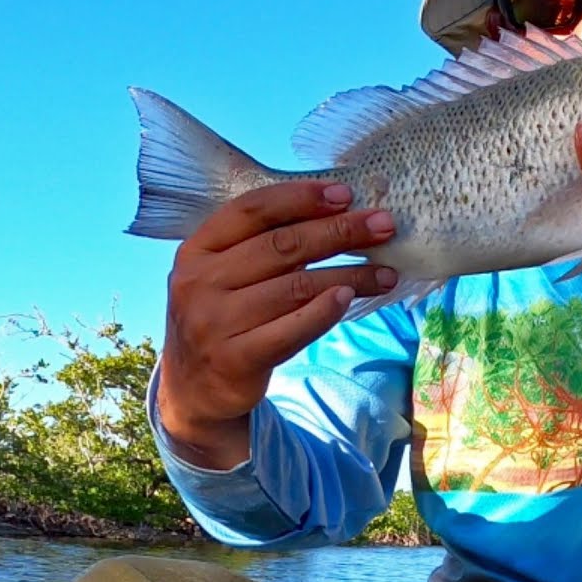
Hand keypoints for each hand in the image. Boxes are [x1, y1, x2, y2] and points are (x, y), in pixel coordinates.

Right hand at [155, 181, 397, 468]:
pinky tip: (350, 298)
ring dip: (349, 275)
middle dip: (340, 231)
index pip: (252, 210)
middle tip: (383, 225)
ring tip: (386, 271)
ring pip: (296, 287)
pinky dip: (324, 311)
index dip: (300, 198)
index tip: (345, 194)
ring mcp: (214, 322)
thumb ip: (267, 244)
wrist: (195, 387)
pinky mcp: (235, 359)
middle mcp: (199, 281)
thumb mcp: (228, 273)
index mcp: (198, 249)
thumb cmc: (225, 314)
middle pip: (282, 246)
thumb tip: (341, 213)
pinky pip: (292, 329)